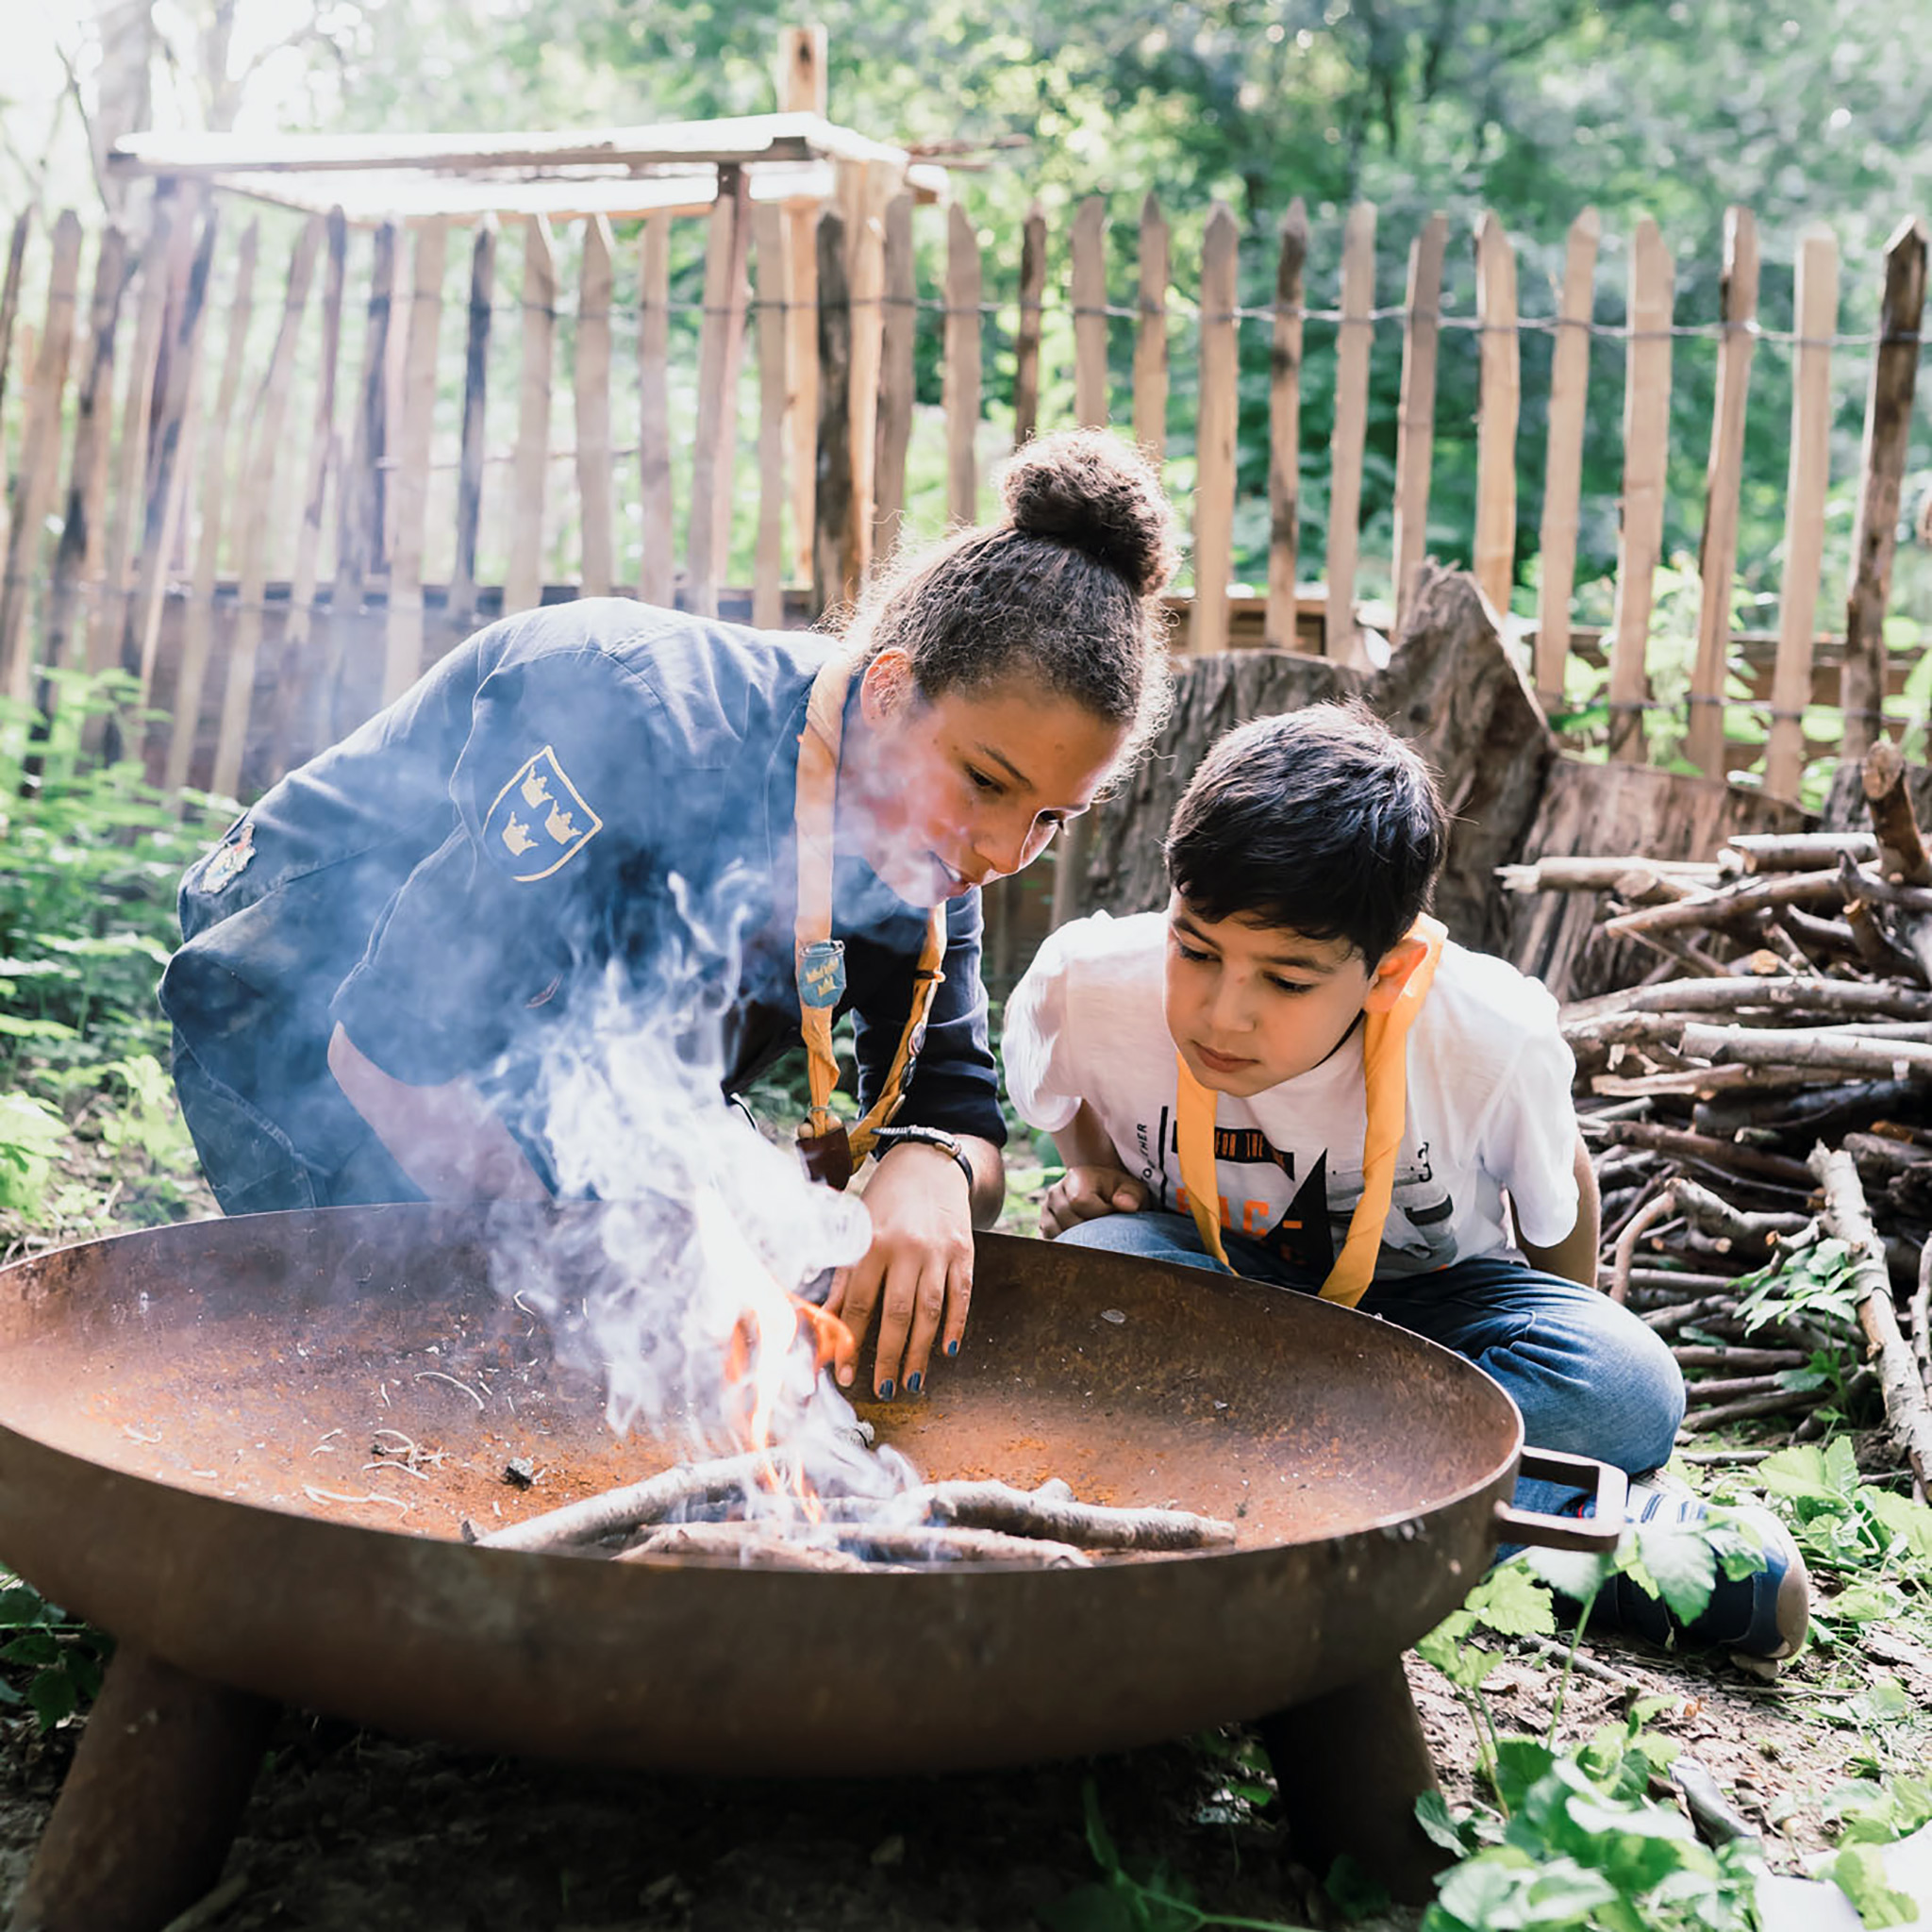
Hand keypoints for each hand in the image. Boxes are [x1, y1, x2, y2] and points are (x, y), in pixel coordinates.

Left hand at [825, 1143, 973, 1399]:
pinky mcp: (964, 1252)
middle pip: (897, 1314)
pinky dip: (956, 1325)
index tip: (845, 1376)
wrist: (930, 1163)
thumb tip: (824, 1323)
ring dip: (920, 1351)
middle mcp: (906, 1249)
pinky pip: (961, 1296)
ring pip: (930, 1312)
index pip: (859, 1304)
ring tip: (912, 1381)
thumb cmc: (885, 1201)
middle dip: (888, 1357)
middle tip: (883, 1390)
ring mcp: (939, 1252)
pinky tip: (947, 1350)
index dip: (851, 1344)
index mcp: (872, 1244)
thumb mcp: (857, 1231)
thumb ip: (844, 1278)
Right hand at [1039, 1165, 1148, 1239]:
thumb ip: (1132, 1195)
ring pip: (1057, 1235)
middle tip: (1107, 1232)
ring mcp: (1047, 1210)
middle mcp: (1056, 1192)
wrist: (1104, 1194)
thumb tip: (1126, 1205)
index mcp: (1076, 1177)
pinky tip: (1082, 1246)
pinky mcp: (1044, 1227)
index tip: (1114, 1215)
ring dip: (1078, 1241)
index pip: (1080, 1201)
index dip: (1100, 1213)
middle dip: (1090, 1230)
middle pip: (1068, 1220)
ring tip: (1096, 1238)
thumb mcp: (1133, 1190)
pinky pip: (1051, 1243)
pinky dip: (1066, 1247)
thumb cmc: (1120, 1194)